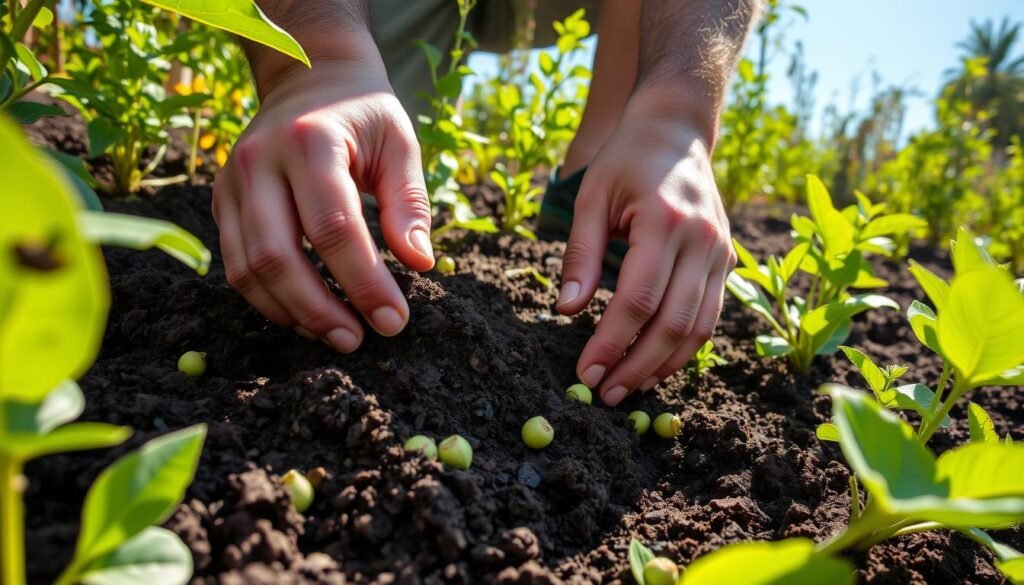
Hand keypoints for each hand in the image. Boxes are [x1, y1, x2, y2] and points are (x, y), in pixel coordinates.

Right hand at [212, 55, 433, 351]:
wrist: (309, 76)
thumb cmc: (364, 114)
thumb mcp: (400, 143)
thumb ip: (409, 203)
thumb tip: (419, 264)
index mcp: (310, 141)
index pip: (333, 227)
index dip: (364, 282)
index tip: (394, 320)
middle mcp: (259, 160)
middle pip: (277, 255)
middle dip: (320, 308)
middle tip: (358, 340)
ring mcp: (231, 182)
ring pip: (248, 268)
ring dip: (292, 312)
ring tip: (337, 335)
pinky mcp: (222, 201)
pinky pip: (236, 264)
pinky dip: (269, 299)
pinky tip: (307, 315)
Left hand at [556, 89, 736, 405]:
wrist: (676, 129)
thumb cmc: (626, 160)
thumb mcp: (590, 196)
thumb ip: (580, 254)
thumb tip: (566, 310)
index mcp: (665, 222)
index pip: (638, 300)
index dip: (611, 343)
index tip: (586, 373)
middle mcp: (701, 241)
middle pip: (673, 323)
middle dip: (637, 366)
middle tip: (605, 395)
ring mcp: (721, 252)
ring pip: (700, 328)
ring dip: (664, 366)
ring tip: (630, 389)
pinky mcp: (727, 260)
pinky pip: (711, 316)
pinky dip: (685, 347)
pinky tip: (657, 364)